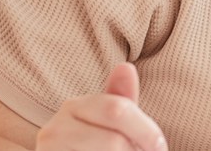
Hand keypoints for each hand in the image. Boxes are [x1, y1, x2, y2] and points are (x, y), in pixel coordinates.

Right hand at [34, 62, 167, 150]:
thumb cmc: (97, 144)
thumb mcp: (112, 122)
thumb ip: (122, 99)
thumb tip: (125, 67)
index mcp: (73, 107)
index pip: (118, 111)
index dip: (146, 131)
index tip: (160, 146)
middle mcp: (54, 128)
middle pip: (114, 142)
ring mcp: (50, 148)